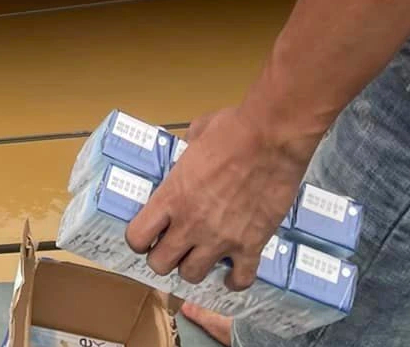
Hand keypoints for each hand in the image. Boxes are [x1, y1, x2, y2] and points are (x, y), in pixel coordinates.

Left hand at [124, 106, 312, 291]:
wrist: (272, 137)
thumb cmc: (232, 128)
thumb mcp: (196, 133)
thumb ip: (187, 150)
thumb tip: (190, 149)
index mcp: (172, 195)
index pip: (137, 236)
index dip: (139, 238)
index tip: (148, 232)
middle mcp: (191, 223)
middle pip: (160, 264)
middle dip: (163, 257)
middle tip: (173, 245)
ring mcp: (221, 239)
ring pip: (193, 276)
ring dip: (194, 267)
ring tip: (201, 255)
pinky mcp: (251, 246)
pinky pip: (239, 280)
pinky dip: (234, 280)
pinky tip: (233, 270)